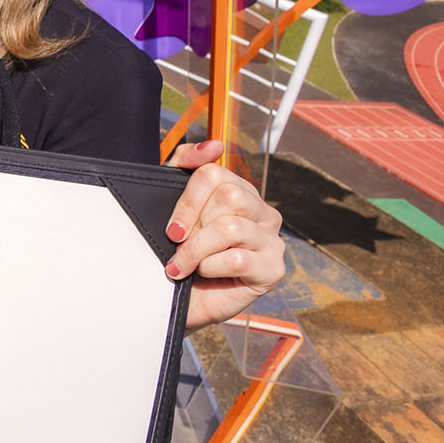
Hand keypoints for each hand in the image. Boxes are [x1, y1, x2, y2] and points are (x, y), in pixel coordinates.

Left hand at [163, 141, 284, 329]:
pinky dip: (211, 267)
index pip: (214, 172)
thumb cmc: (177, 249)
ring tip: (184, 265)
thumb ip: (185, 163)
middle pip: (228, 196)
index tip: (171, 227)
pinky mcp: (274, 269)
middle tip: (181, 246)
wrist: (175, 297)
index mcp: (239, 191)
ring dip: (197, 250)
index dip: (187, 200)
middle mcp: (261, 211)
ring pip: (231, 228)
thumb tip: (214, 145)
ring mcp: (271, 239)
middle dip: (194, 225)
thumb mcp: (169, 200)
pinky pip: (239, 258)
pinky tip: (205, 275)